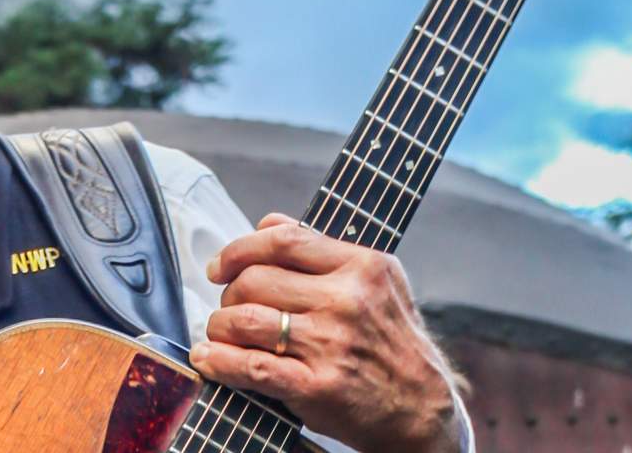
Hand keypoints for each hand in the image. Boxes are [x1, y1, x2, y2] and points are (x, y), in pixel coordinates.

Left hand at [190, 214, 462, 452]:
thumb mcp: (377, 281)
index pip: (283, 239)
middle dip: (229, 294)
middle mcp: (346, 300)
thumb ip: (323, 248)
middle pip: (255, 280)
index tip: (220, 266)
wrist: (423, 409)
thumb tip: (267, 221)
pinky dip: (219, 362)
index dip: (239, 249)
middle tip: (228, 308)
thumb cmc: (392, 340)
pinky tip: (208, 360)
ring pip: (245, 319)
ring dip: (219, 326)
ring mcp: (331, 343)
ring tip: (220, 333)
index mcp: (362, 266)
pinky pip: (251, 366)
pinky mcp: (317, 386)